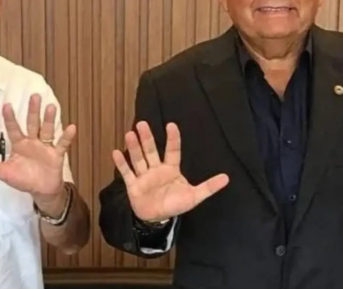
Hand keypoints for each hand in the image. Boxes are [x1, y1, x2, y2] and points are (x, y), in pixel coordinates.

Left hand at [0, 94, 75, 199]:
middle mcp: (33, 142)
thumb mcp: (3, 172)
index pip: (14, 128)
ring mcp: (45, 147)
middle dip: (33, 111)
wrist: (42, 190)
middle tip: (34, 96)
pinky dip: (67, 137)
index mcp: (19, 144)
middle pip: (32, 123)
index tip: (6, 105)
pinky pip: (62, 144)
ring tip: (50, 107)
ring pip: (47, 130)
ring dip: (49, 119)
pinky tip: (71, 127)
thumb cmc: (23, 179)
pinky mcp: (56, 155)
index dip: (10, 118)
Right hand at [112, 121, 228, 222]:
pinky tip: (115, 152)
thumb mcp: (194, 196)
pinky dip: (121, 164)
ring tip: (129, 134)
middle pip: (151, 151)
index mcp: (171, 169)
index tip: (171, 125)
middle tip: (142, 124)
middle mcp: (156, 169)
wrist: (157, 219)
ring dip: (134, 147)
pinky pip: (127, 173)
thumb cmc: (174, 204)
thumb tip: (227, 178)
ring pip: (138, 159)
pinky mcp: (133, 185)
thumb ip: (208, 187)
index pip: (172, 150)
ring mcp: (143, 176)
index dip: (172, 139)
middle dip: (147, 138)